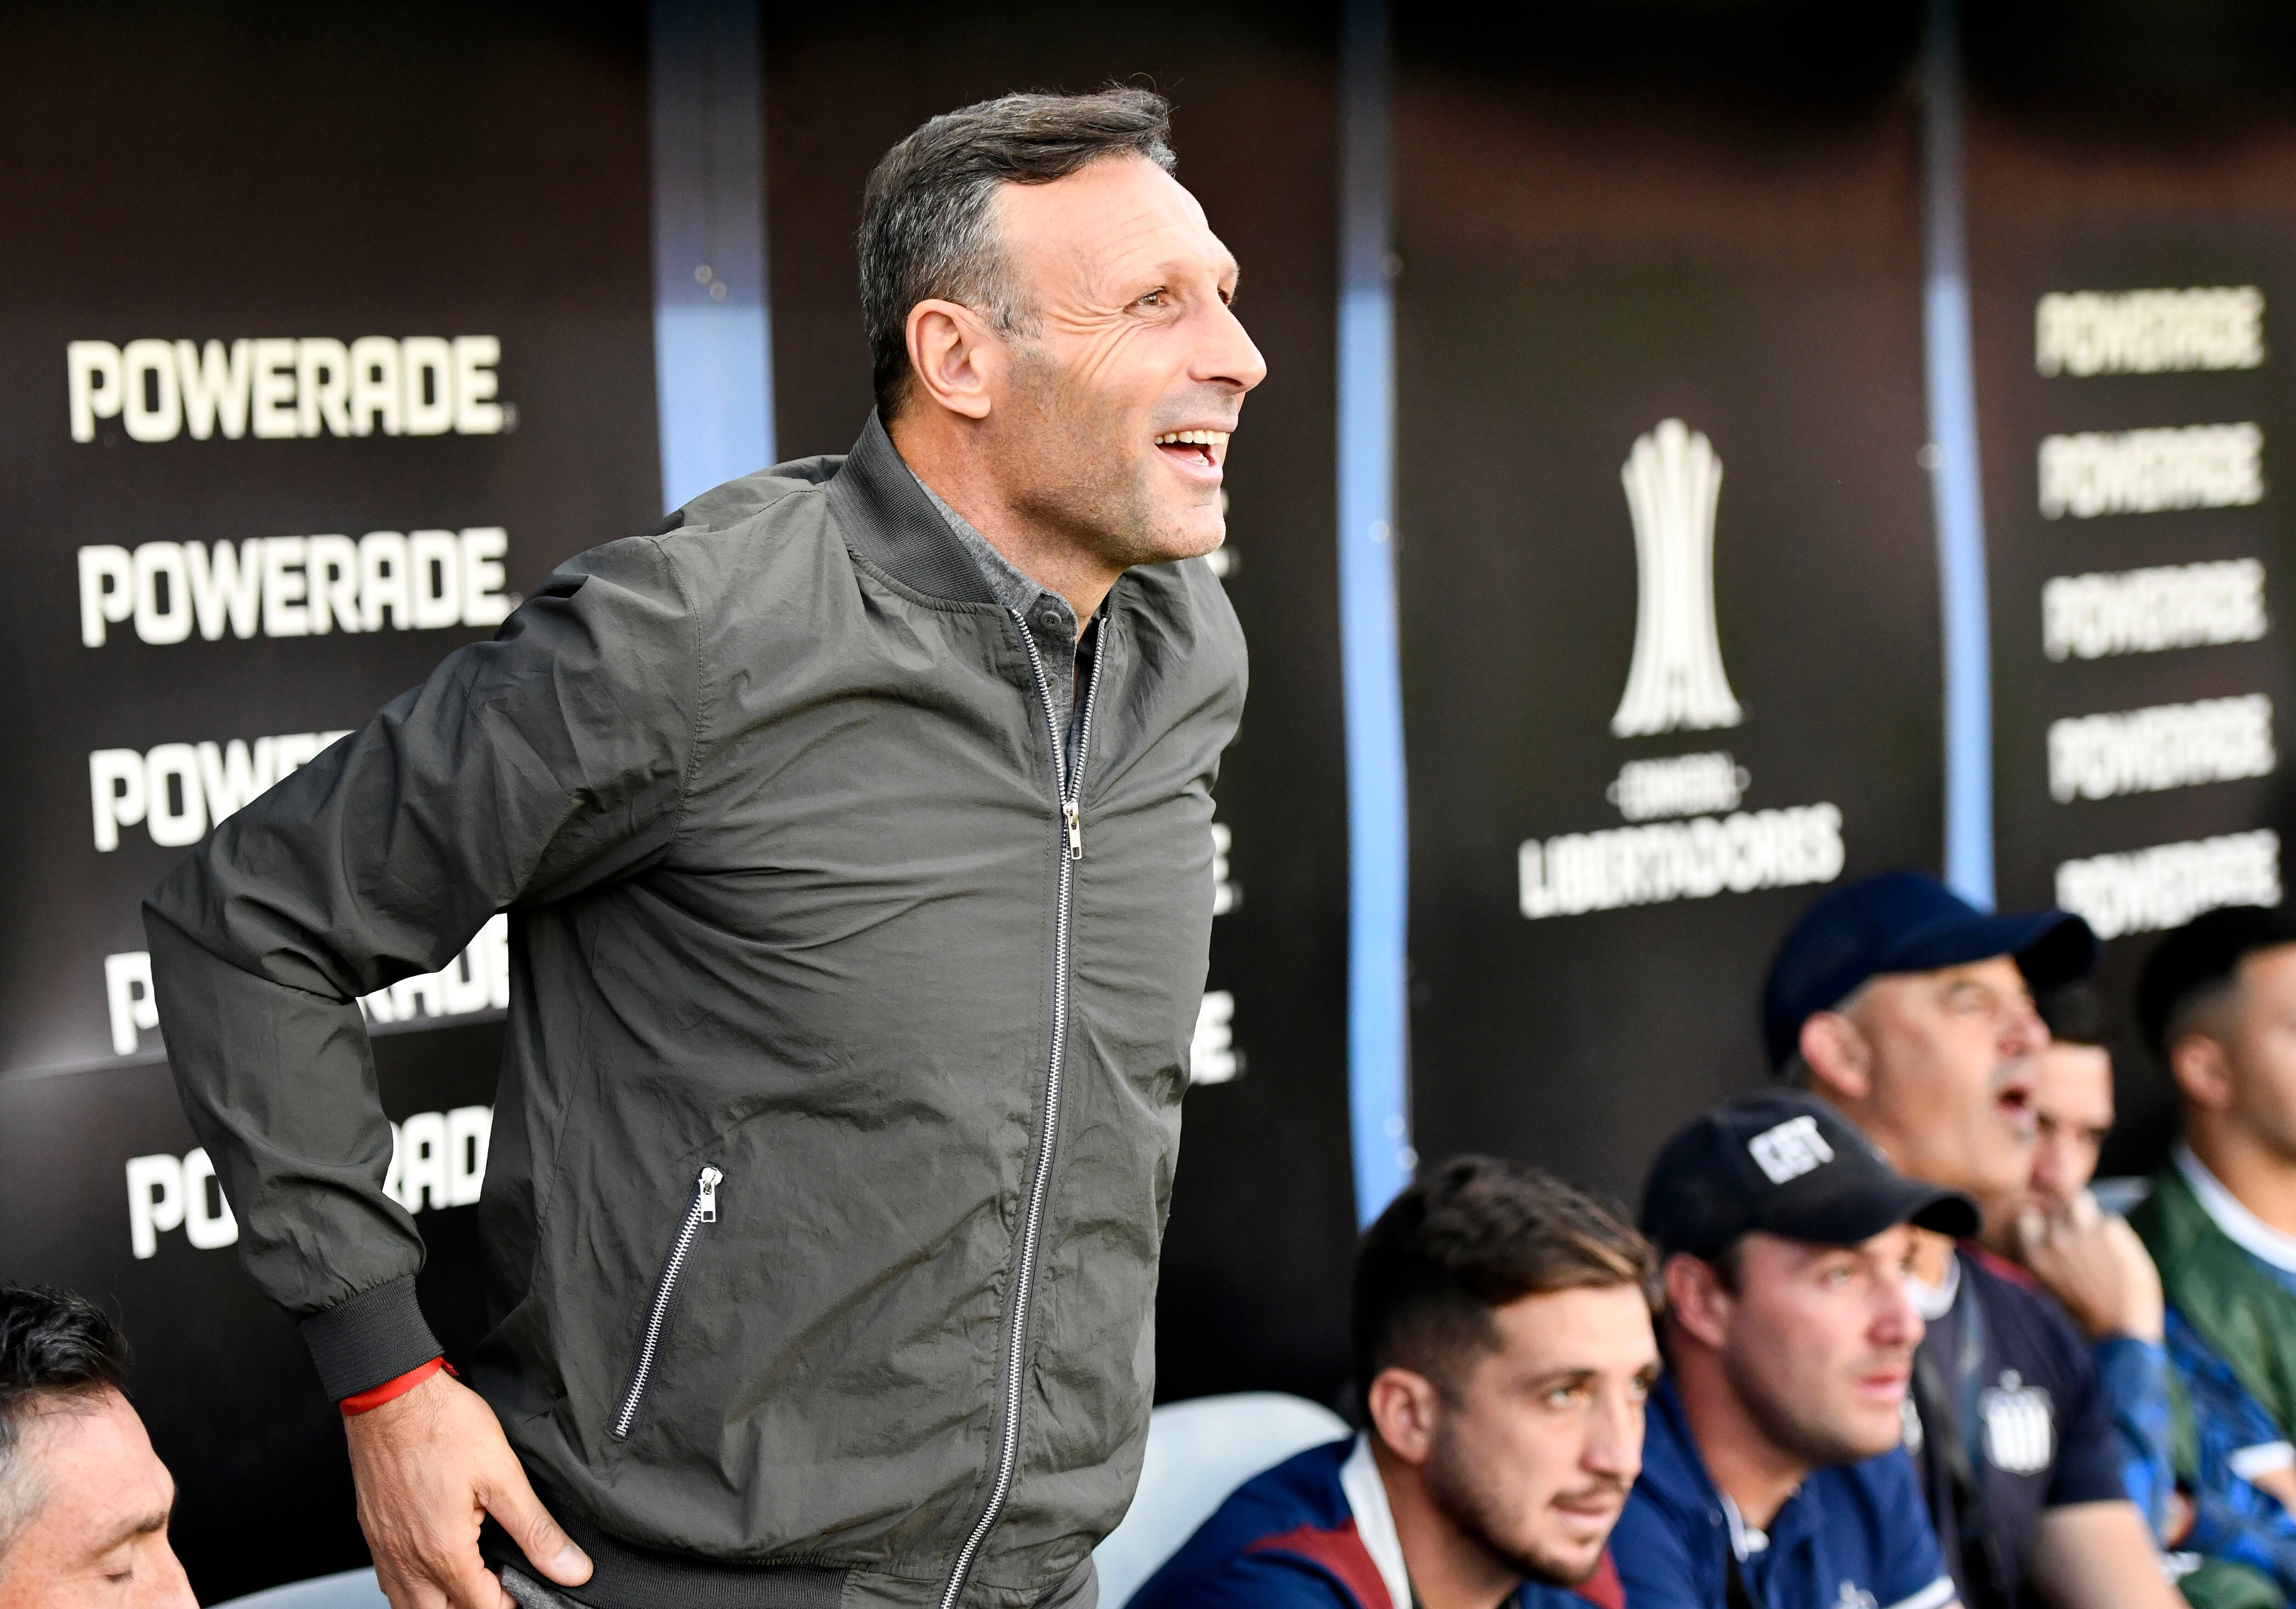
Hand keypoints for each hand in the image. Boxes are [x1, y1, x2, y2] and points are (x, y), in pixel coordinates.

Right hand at [343, 1368, 591, 1608]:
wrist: (390, 1395)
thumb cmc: (442, 1424)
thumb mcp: (503, 1475)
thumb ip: (536, 1530)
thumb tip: (570, 1569)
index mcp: (443, 1552)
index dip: (511, 1604)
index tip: (528, 1590)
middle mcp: (407, 1560)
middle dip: (474, 1608)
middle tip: (502, 1587)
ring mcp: (385, 1549)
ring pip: (409, 1606)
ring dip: (442, 1603)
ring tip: (472, 1580)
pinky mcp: (373, 1532)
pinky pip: (391, 1582)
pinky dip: (414, 1587)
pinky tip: (435, 1565)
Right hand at [2015, 1192, 2164, 1343]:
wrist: (2123, 1333)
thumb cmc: (2089, 1315)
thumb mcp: (2054, 1286)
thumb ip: (2051, 1256)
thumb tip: (2054, 1232)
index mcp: (2034, 1256)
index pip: (2028, 1217)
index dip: (2043, 1221)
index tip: (2055, 1231)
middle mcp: (2053, 1240)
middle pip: (2056, 1206)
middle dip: (2069, 1215)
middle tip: (2085, 1234)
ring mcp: (2081, 1233)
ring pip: (2081, 1200)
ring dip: (2090, 1213)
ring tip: (2102, 1236)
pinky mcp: (2110, 1232)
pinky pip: (2113, 1221)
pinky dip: (2119, 1236)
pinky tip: (2122, 1258)